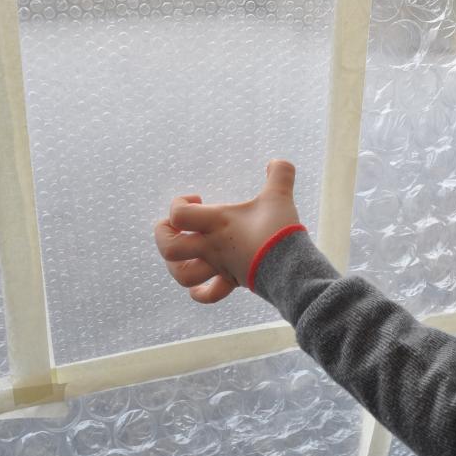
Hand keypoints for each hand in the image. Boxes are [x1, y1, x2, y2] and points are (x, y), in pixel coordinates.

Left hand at [154, 160, 299, 303]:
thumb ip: (280, 174)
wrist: (291, 268)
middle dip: (164, 234)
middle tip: (177, 225)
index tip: (198, 199)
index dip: (179, 204)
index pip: (178, 215)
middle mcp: (212, 246)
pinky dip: (200, 292)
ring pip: (184, 274)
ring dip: (176, 265)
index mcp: (217, 223)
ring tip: (183, 253)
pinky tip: (197, 289)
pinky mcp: (233, 280)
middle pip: (169, 248)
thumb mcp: (279, 196)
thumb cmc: (279, 231)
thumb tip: (278, 161)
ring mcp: (220, 266)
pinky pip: (210, 294)